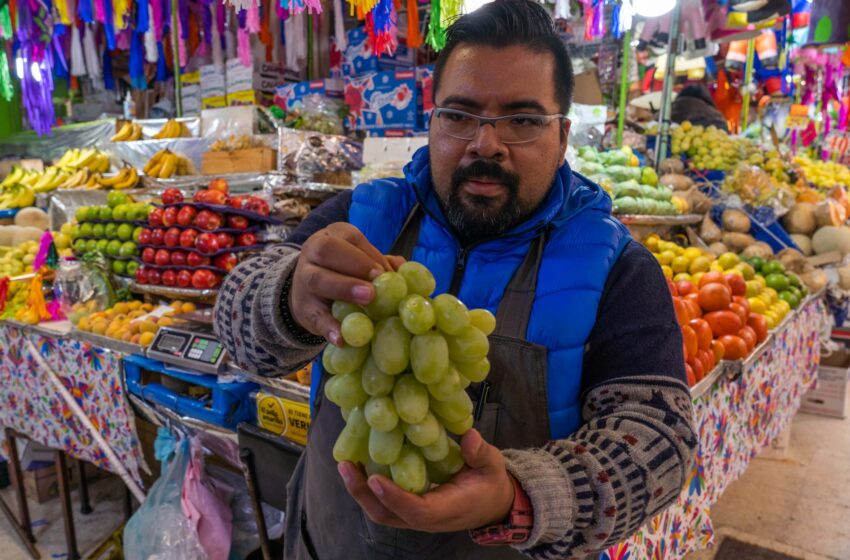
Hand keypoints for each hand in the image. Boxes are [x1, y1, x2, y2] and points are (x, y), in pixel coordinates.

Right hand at [290, 223, 405, 344]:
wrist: (306, 293)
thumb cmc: (343, 272)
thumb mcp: (359, 261)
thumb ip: (381, 263)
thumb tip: (405, 270)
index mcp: (333, 236)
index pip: (351, 238)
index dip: (369, 254)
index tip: (385, 271)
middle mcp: (313, 252)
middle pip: (327, 250)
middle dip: (355, 265)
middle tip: (377, 282)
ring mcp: (303, 280)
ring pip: (318, 279)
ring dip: (344, 288)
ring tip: (368, 299)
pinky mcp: (304, 308)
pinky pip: (315, 316)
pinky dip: (329, 327)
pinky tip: (342, 338)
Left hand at [338, 430, 515, 532]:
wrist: (491, 503)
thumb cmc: (490, 483)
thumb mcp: (492, 465)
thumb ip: (480, 453)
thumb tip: (469, 436)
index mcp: (447, 509)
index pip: (416, 510)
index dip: (394, 496)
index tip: (374, 478)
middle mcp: (425, 518)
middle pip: (387, 515)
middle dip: (363, 493)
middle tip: (345, 466)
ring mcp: (414, 516)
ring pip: (380, 512)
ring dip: (359, 490)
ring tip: (345, 464)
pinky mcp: (408, 508)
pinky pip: (383, 503)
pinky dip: (366, 487)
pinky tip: (358, 463)